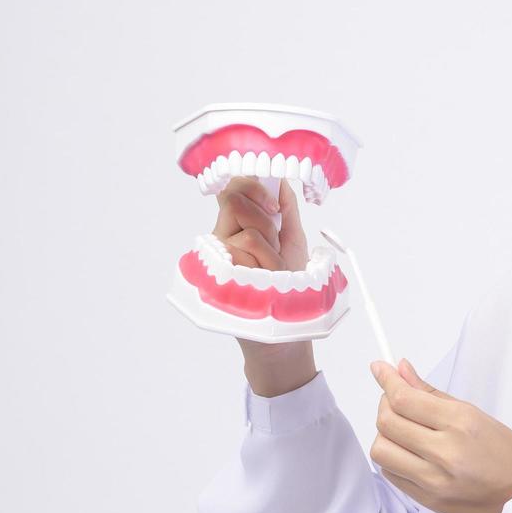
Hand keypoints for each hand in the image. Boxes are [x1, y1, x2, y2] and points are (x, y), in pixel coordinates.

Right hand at [212, 175, 314, 395]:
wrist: (282, 331)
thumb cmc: (288, 286)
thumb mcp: (293, 244)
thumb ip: (287, 212)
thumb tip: (282, 180)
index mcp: (238, 227)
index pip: (233, 188)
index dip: (252, 186)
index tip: (274, 205)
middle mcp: (222, 238)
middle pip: (235, 201)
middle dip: (266, 220)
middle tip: (277, 242)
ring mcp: (218, 257)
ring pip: (248, 234)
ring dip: (271, 251)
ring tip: (274, 270)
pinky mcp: (219, 276)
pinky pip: (246, 257)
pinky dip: (267, 265)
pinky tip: (266, 280)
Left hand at [368, 358, 511, 512]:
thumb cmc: (506, 455)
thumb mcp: (475, 414)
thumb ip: (432, 394)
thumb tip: (402, 370)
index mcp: (460, 424)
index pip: (405, 399)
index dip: (387, 380)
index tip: (380, 369)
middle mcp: (444, 452)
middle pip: (387, 423)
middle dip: (385, 404)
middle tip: (396, 399)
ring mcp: (432, 480)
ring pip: (381, 450)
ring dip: (385, 434)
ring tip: (403, 430)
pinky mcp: (425, 499)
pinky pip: (390, 473)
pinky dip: (392, 457)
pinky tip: (407, 451)